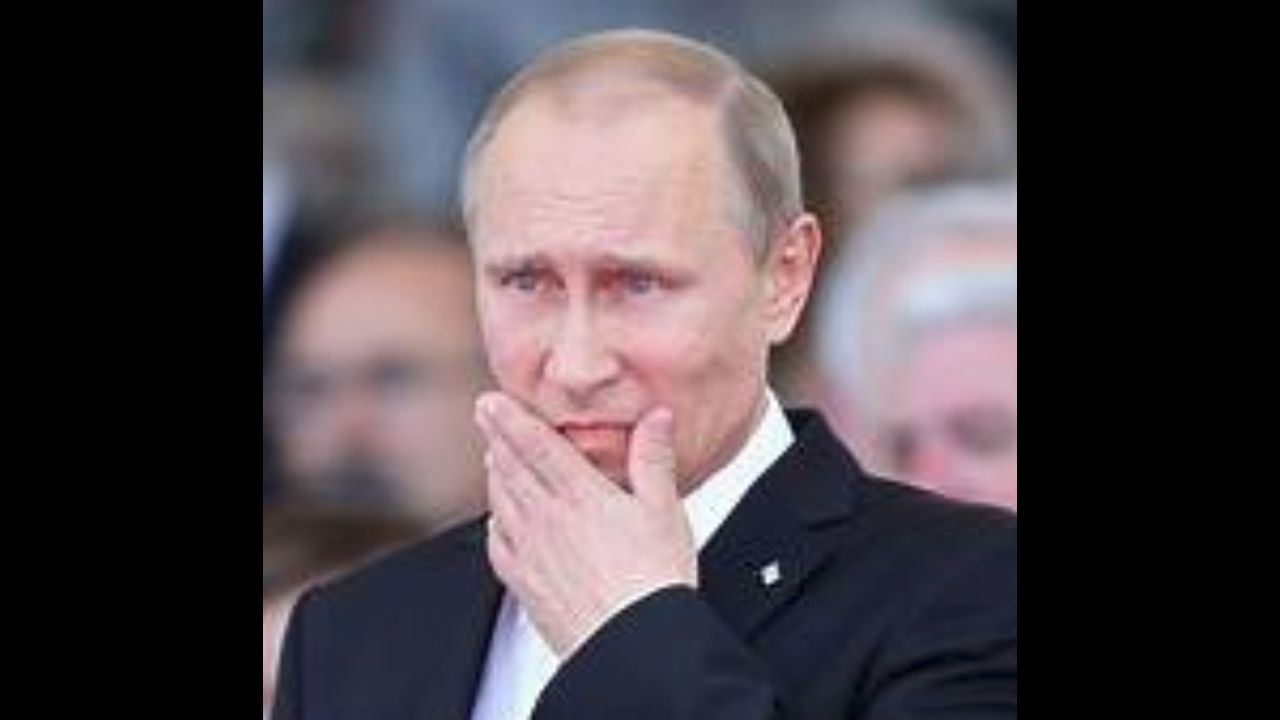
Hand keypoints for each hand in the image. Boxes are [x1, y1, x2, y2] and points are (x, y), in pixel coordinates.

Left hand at [476, 393, 697, 658]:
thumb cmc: (654, 580)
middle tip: (485, 415)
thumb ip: (654, 458)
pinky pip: (498, 542)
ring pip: (500, 501)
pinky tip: (499, 517)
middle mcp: (547, 518)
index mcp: (580, 494)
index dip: (509, 418)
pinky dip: (495, 520)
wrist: (630, 643)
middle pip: (510, 467)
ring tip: (494, 457)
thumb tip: (656, 416)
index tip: (491, 401)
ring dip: (495, 474)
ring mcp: (530, 551)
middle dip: (496, 437)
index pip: (534, 445)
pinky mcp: (525, 583)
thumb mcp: (664, 510)